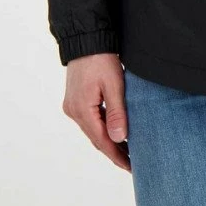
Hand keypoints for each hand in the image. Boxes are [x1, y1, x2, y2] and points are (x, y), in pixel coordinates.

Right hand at [62, 52, 131, 171]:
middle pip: (96, 138)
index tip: (131, 167)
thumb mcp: (114, 84)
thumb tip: (119, 139)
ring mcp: (72, 105)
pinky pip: (90, 120)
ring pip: (93, 129)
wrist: (86, 38)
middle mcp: (74, 111)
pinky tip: (114, 130)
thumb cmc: (101, 58)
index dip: (117, 156)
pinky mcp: (75, 99)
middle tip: (132, 162)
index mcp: (82, 110)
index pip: (102, 141)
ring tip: (127, 149)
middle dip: (114, 151)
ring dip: (108, 139)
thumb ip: (117, 112)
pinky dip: (102, 127)